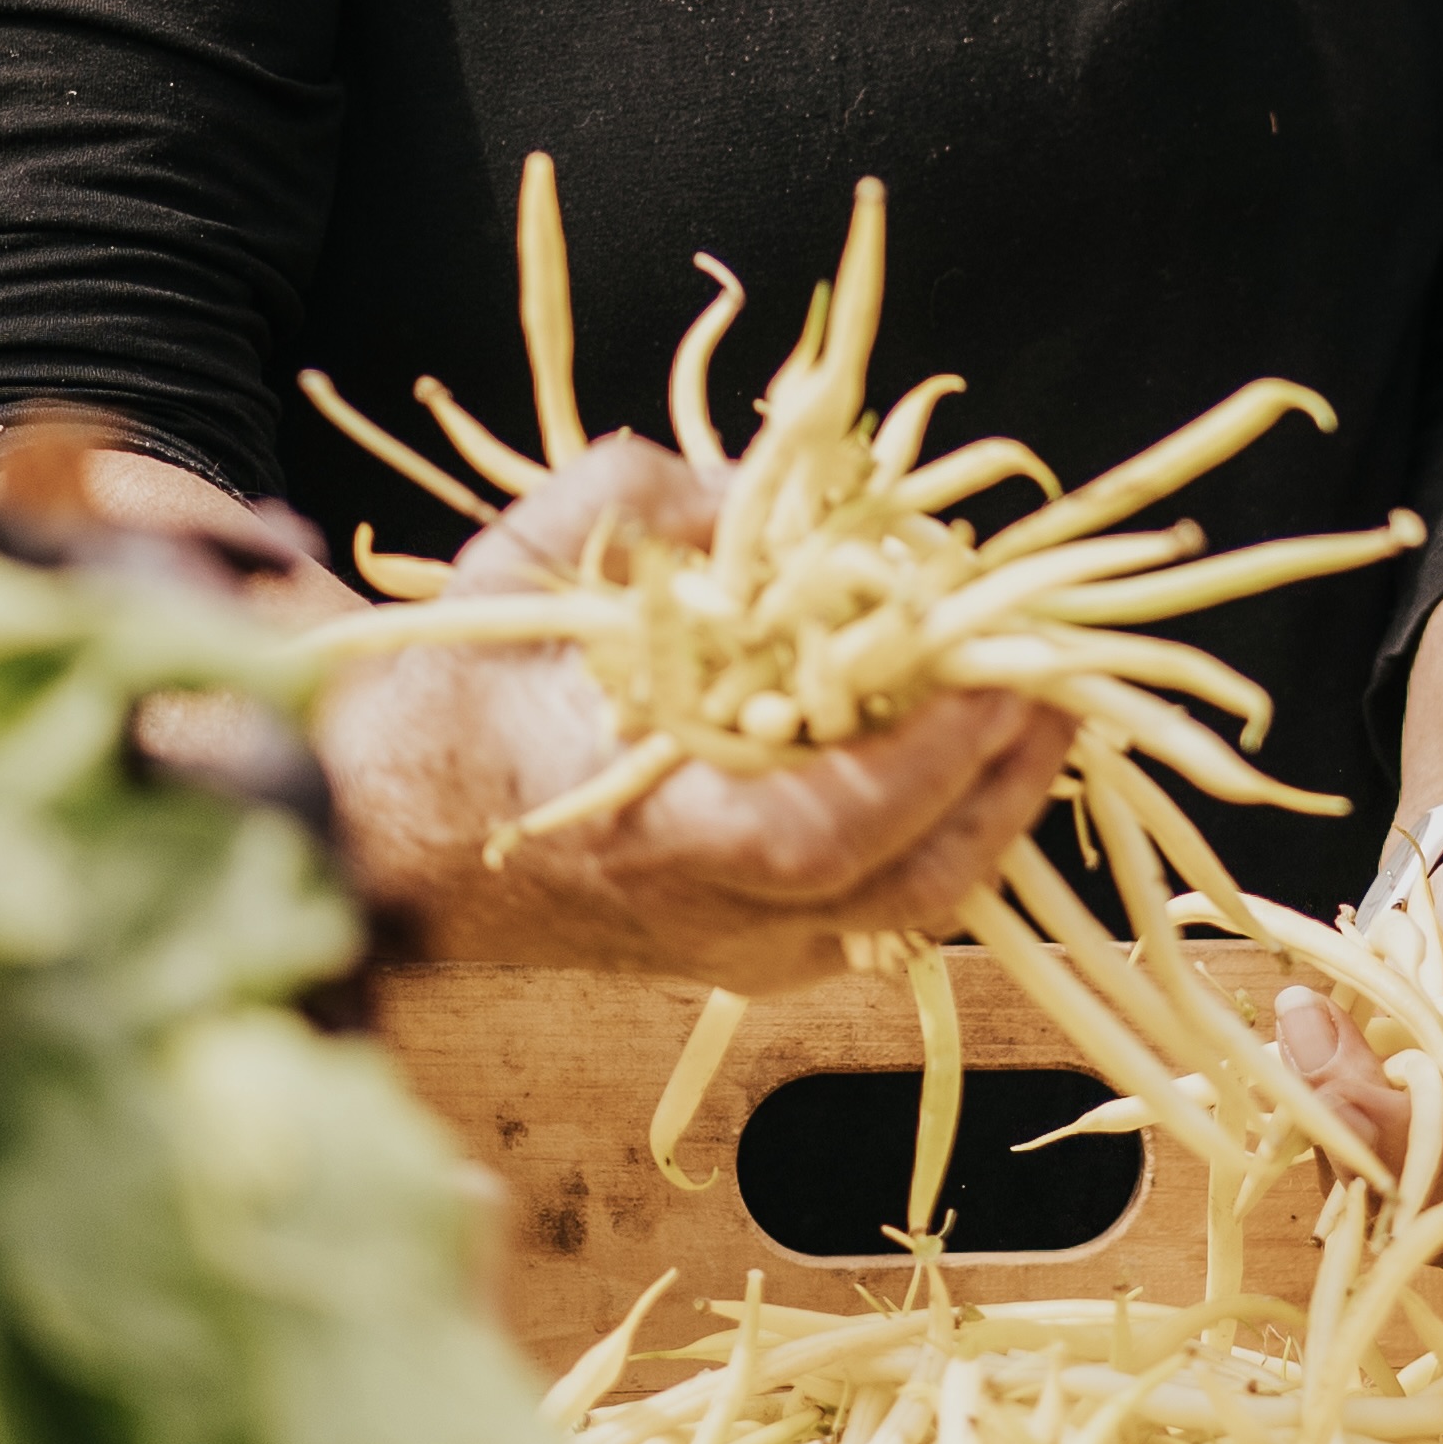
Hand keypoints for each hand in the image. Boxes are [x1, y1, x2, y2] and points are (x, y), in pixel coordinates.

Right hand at [314, 433, 1071, 987]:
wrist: (377, 830)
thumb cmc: (450, 694)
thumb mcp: (526, 561)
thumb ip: (644, 504)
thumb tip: (764, 491)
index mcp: (649, 835)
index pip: (830, 832)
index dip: (930, 761)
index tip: (995, 673)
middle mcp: (706, 920)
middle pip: (904, 890)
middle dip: (1005, 786)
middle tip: (1065, 682)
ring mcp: (730, 952)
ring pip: (905, 914)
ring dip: (991, 814)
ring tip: (1043, 716)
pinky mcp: (742, 952)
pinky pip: (875, 911)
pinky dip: (941, 838)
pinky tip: (971, 763)